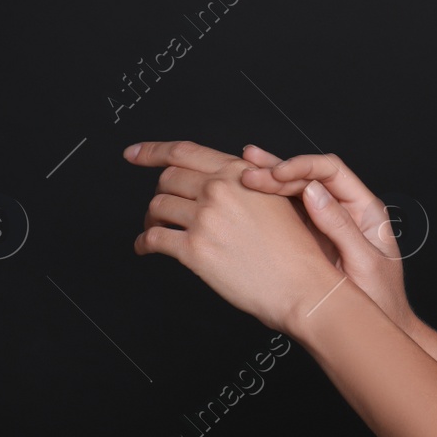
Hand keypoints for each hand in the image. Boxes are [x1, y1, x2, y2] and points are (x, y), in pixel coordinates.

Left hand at [126, 139, 347, 333]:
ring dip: (152, 219)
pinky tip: (146, 248)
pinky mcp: (194, 251)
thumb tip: (211, 173)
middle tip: (161, 209)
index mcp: (239, 172)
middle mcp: (219, 190)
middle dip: (161, 193)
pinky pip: (153, 239)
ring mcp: (205, 219)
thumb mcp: (275, 198)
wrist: (302, 286)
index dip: (152, 151)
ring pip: (157, 207)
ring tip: (157, 230)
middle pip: (167, 179)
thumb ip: (243, 179)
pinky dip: (143, 243)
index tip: (133, 154)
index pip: (184, 152)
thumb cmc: (294, 248)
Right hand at [237, 146, 418, 334]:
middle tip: (247, 173)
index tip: (277, 174)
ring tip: (241, 169)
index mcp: (365, 209)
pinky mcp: (309, 239)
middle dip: (278, 171)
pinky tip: (247, 198)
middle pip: (309, 177)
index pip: (332, 171)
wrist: (374, 332)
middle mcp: (346, 209)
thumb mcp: (364, 263)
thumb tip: (312, 190)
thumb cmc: (381, 301)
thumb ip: (340, 226)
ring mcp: (325, 223)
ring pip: (295, 193)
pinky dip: (267, 204)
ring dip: (269, 182)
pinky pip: (287, 214)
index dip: (303, 166)